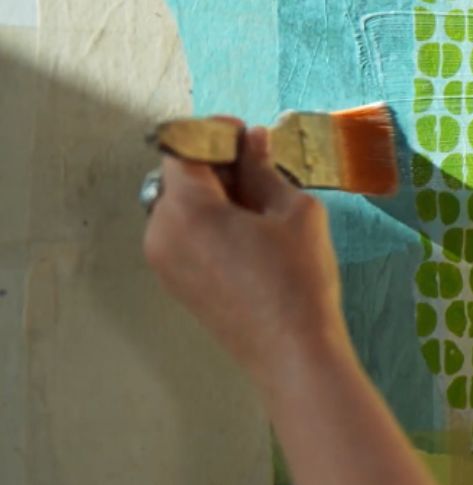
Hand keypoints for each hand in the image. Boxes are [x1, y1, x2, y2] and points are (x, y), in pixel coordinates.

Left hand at [144, 122, 353, 387]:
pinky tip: (249, 236)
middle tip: (261, 168)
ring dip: (213, 195)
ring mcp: (163, 261)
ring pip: (180, 206)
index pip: (184, 147)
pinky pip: (183, 235)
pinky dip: (209, 223)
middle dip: (215, 164)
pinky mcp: (175, 282)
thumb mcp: (293, 211)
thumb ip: (264, 168)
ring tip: (260, 206)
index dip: (215, 133)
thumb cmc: (299, 279)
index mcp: (186, 208)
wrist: (292, 352)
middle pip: (178, 177)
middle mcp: (161, 232)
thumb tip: (252, 141)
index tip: (247, 135)